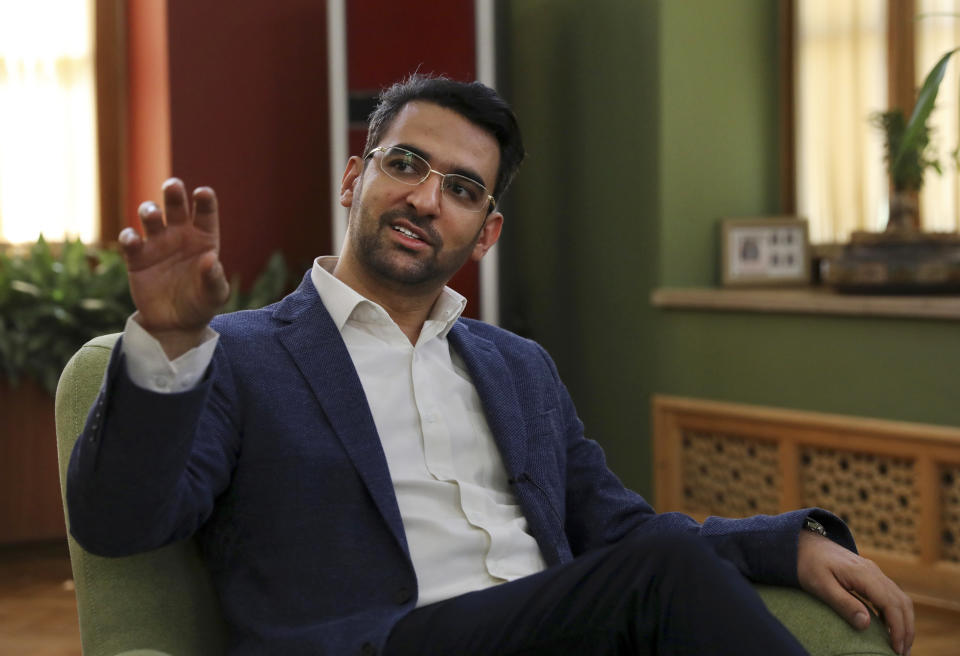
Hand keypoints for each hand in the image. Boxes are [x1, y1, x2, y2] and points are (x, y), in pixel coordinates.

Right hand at [119, 178, 229, 358]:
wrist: (175, 324)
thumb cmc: (201, 304)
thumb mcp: (214, 295)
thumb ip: (214, 278)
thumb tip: (210, 259)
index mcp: (204, 239)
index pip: (205, 213)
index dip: (204, 200)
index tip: (202, 192)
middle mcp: (180, 235)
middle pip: (176, 206)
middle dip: (173, 193)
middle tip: (172, 185)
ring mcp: (157, 244)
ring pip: (150, 217)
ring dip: (149, 210)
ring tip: (152, 214)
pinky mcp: (137, 258)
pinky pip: (130, 241)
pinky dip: (129, 237)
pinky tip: (133, 240)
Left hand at [797, 530, 913, 654]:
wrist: (803, 543)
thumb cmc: (808, 564)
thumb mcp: (820, 586)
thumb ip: (843, 603)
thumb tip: (866, 624)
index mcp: (863, 573)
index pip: (891, 604)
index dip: (898, 628)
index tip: (896, 649)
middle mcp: (873, 571)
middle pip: (902, 602)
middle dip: (906, 629)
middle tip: (902, 653)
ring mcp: (873, 572)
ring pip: (900, 598)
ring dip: (904, 622)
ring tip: (900, 645)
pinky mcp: (869, 575)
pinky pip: (890, 595)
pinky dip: (896, 612)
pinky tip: (889, 628)